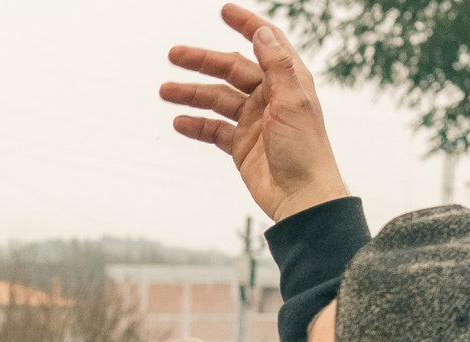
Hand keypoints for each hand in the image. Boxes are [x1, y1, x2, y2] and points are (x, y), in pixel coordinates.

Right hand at [162, 3, 351, 222]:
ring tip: (165, 91)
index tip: (224, 11)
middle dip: (203, 61)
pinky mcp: (241, 145)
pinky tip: (178, 122)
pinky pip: (213, 130)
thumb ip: (277, 65)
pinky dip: (196, 125)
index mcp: (286, 80)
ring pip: (217, 100)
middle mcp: (269, 96)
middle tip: (174, 54)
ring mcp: (254, 121)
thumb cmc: (305, 148)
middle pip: (231, 69)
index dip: (246, 24)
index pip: (265, 42)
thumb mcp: (292, 101)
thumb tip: (261, 33)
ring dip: (191, 94)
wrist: (302, 195)